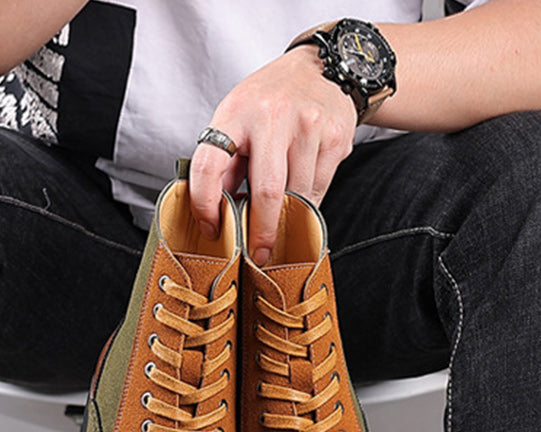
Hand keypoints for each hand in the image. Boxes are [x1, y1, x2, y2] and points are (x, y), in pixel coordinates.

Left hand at [189, 45, 355, 264]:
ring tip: (283, 217)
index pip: (209, 166)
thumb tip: (218, 216)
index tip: (212, 230)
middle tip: (259, 255)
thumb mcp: (236, 120)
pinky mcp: (335, 136)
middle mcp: (272, 116)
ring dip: (288, 215)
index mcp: (235, 113)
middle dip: (261, 232)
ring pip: (298, 195)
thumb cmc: (268, 102)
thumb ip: (225, 165)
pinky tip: (303, 193)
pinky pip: (319, 188)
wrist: (320, 68)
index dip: (205, 204)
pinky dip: (308, 201)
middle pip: (266, 192)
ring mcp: (308, 124)